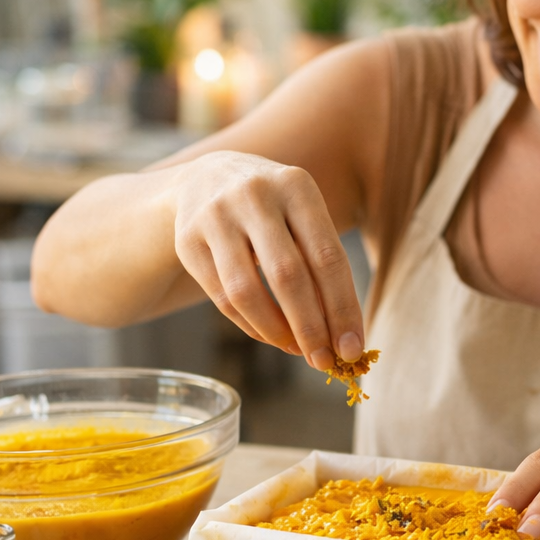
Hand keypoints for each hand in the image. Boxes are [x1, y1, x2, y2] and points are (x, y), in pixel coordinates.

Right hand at [172, 150, 362, 368]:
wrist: (207, 179)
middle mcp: (254, 195)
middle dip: (310, 327)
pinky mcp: (186, 240)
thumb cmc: (275, 210)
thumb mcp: (304, 216)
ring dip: (276, 331)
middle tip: (324, 361)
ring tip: (296, 350)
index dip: (342, 308)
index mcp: (296, 187)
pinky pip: (221, 297)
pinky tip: (269, 335)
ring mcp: (215, 215)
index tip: (352, 348)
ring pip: (246, 292)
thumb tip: (343, 337)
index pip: (327, 257)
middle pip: (288, 276)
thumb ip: (324, 265)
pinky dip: (250, 325)